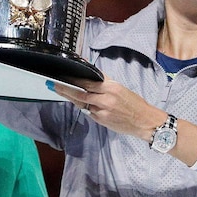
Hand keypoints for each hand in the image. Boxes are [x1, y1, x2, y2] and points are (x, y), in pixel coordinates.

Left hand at [50, 75, 165, 141]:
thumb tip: (90, 76)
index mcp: (111, 87)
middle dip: (65, 89)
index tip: (63, 75)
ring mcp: (102, 110)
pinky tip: (79, 103)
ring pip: (82, 102)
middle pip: (80, 92)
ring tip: (60, 91)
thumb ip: (105, 83)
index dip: (74, 78)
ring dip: (71, 97)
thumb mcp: (121, 89)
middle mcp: (106, 98)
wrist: (144, 121)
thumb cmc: (134, 104)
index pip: (88, 80)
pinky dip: (84, 107)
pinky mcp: (101, 120)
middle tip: (52, 84)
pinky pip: (89, 112)